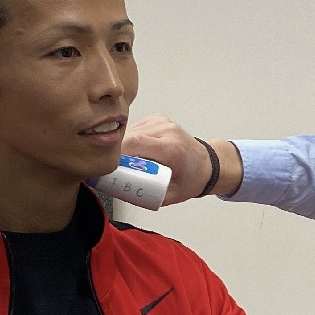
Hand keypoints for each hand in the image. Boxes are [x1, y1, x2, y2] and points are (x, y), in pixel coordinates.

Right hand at [122, 114, 242, 204]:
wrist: (207, 164)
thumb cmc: (192, 178)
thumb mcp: (170, 195)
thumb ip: (146, 195)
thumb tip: (121, 192)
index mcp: (171, 148)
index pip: (134, 143)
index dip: (115, 153)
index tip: (107, 166)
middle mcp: (167, 130)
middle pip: (128, 136)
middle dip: (115, 151)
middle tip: (112, 168)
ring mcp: (162, 122)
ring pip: (129, 130)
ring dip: (121, 145)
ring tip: (126, 161)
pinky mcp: (157, 119)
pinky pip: (134, 127)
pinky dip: (129, 139)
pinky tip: (133, 150)